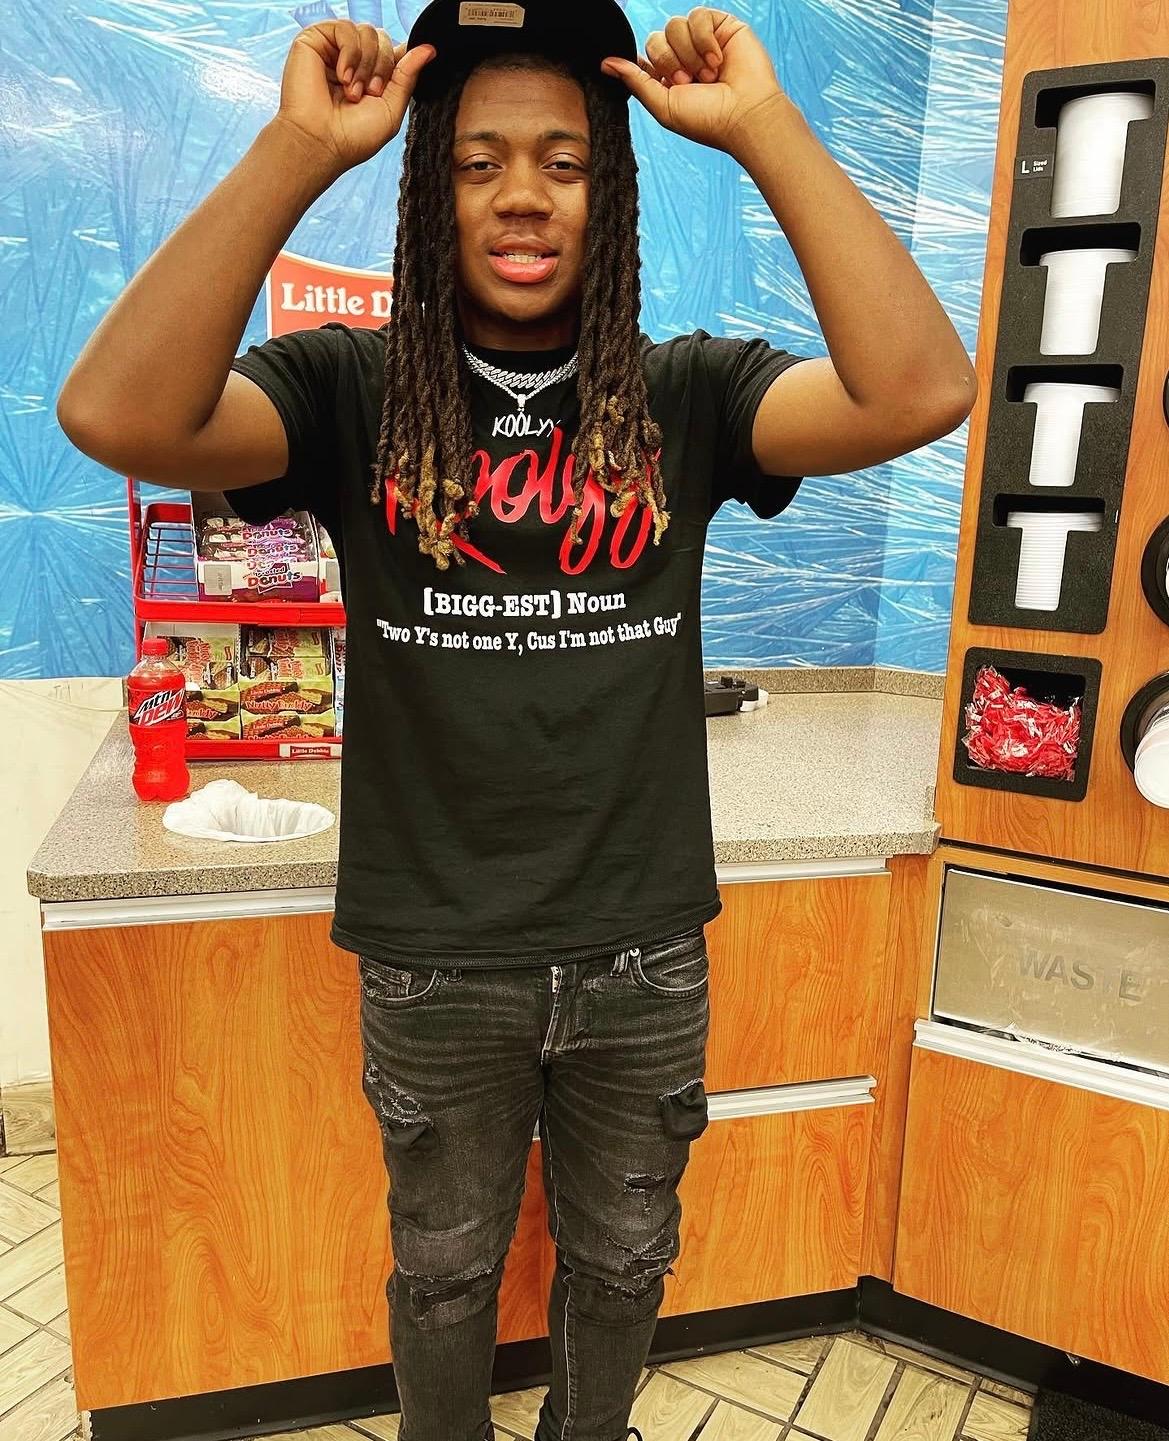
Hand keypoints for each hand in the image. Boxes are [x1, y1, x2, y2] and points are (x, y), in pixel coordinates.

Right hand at [275, 21, 435, 174]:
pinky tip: (341, 76)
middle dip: (383, 67)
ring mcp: (334, 50)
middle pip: (384, 39)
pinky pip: (346, 27)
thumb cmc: (353, 137)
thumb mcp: (391, 109)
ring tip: (352, 91)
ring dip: (366, 64)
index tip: (389, 86)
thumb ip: (408, 76)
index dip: (399, 62)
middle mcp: (354, 61)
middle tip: (370, 93)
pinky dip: (350, 52)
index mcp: (371, 76)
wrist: (321, 143)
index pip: (394, 51)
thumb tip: (429, 48)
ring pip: (367, 31)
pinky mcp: (315, 40)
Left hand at [601, 8, 783, 155]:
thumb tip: (604, 63)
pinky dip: (704, 40)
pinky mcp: (721, 27)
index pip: (646, 56)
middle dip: (670, 63)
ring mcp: (702, 41)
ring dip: (689, 54)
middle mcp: (684, 57)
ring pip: (674, 26)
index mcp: (668, 78)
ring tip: (708, 75)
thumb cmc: (707, 119)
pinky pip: (698, 16)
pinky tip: (718, 60)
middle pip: (655, 39)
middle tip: (690, 82)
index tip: (669, 83)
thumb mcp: (662, 105)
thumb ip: (635, 81)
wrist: (744, 115)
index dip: (652, 65)